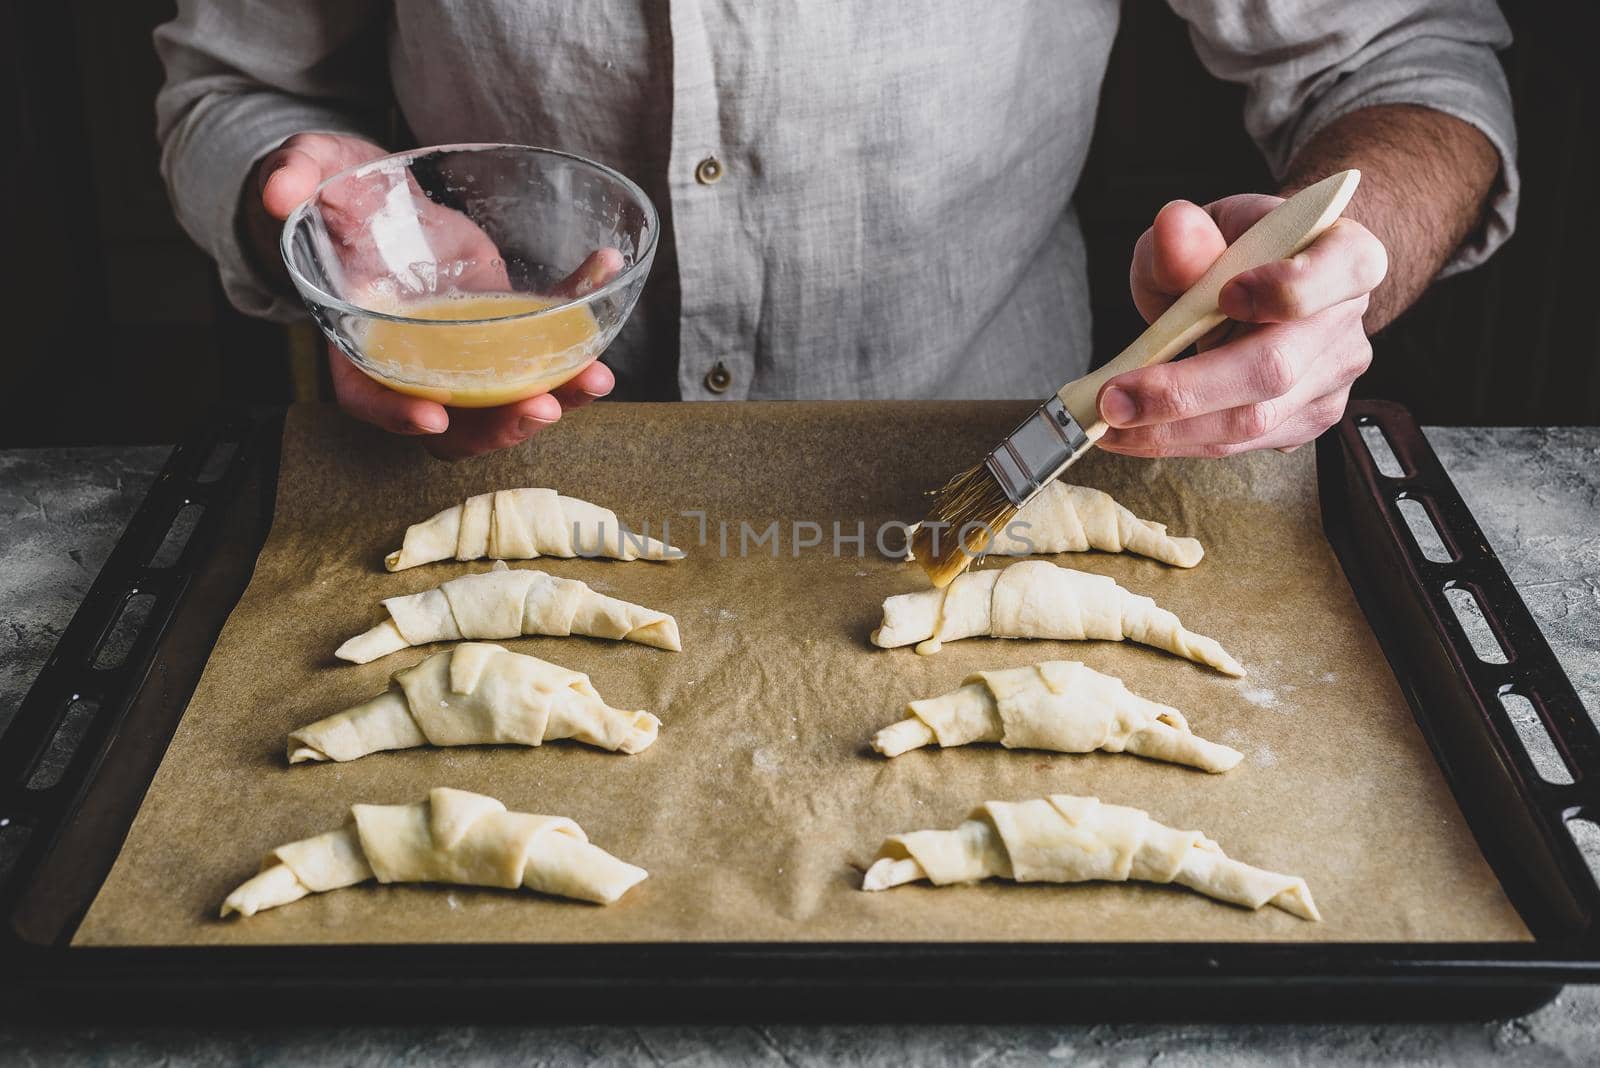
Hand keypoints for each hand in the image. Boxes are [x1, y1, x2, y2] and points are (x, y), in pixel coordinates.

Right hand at [245, 132, 618, 459]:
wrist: (376, 191)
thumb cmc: (331, 191)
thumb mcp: (308, 174)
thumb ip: (293, 178)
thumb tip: (279, 191)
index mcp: (357, 341)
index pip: (369, 397)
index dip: (397, 415)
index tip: (433, 416)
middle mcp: (415, 362)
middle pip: (455, 420)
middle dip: (500, 424)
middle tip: (543, 406)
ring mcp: (463, 352)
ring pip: (507, 398)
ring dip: (556, 396)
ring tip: (596, 379)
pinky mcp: (503, 325)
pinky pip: (544, 336)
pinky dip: (577, 316)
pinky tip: (604, 274)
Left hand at [1097, 194, 1386, 456]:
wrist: (1258, 285)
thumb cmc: (1232, 253)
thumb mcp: (1203, 229)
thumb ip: (1186, 235)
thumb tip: (1174, 229)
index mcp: (1346, 256)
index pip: (1343, 270)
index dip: (1288, 288)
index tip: (1225, 296)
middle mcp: (1347, 323)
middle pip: (1276, 369)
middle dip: (1185, 391)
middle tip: (1112, 399)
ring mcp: (1331, 381)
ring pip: (1251, 422)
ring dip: (1168, 430)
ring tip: (1105, 423)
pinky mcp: (1304, 422)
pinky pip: (1238, 445)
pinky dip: (1176, 441)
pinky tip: (1131, 432)